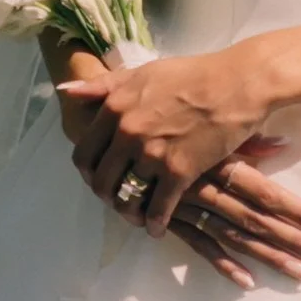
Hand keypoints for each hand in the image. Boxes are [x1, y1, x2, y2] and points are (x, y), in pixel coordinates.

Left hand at [54, 50, 300, 288]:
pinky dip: (155, 223)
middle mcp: (127, 132)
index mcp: (114, 107)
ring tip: (136, 215)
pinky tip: (157, 227)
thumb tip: (66, 91)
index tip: (98, 176)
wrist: (235, 85)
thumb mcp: (141, 73)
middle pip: (101, 180)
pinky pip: (158, 208)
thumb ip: (103, 85)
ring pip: (127, 198)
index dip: (88, 171)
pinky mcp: (179, 172)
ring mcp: (152, 154)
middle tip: (117, 199)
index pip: (84, 152)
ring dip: (129, 212)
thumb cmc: (190, 75)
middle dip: (106, 195)